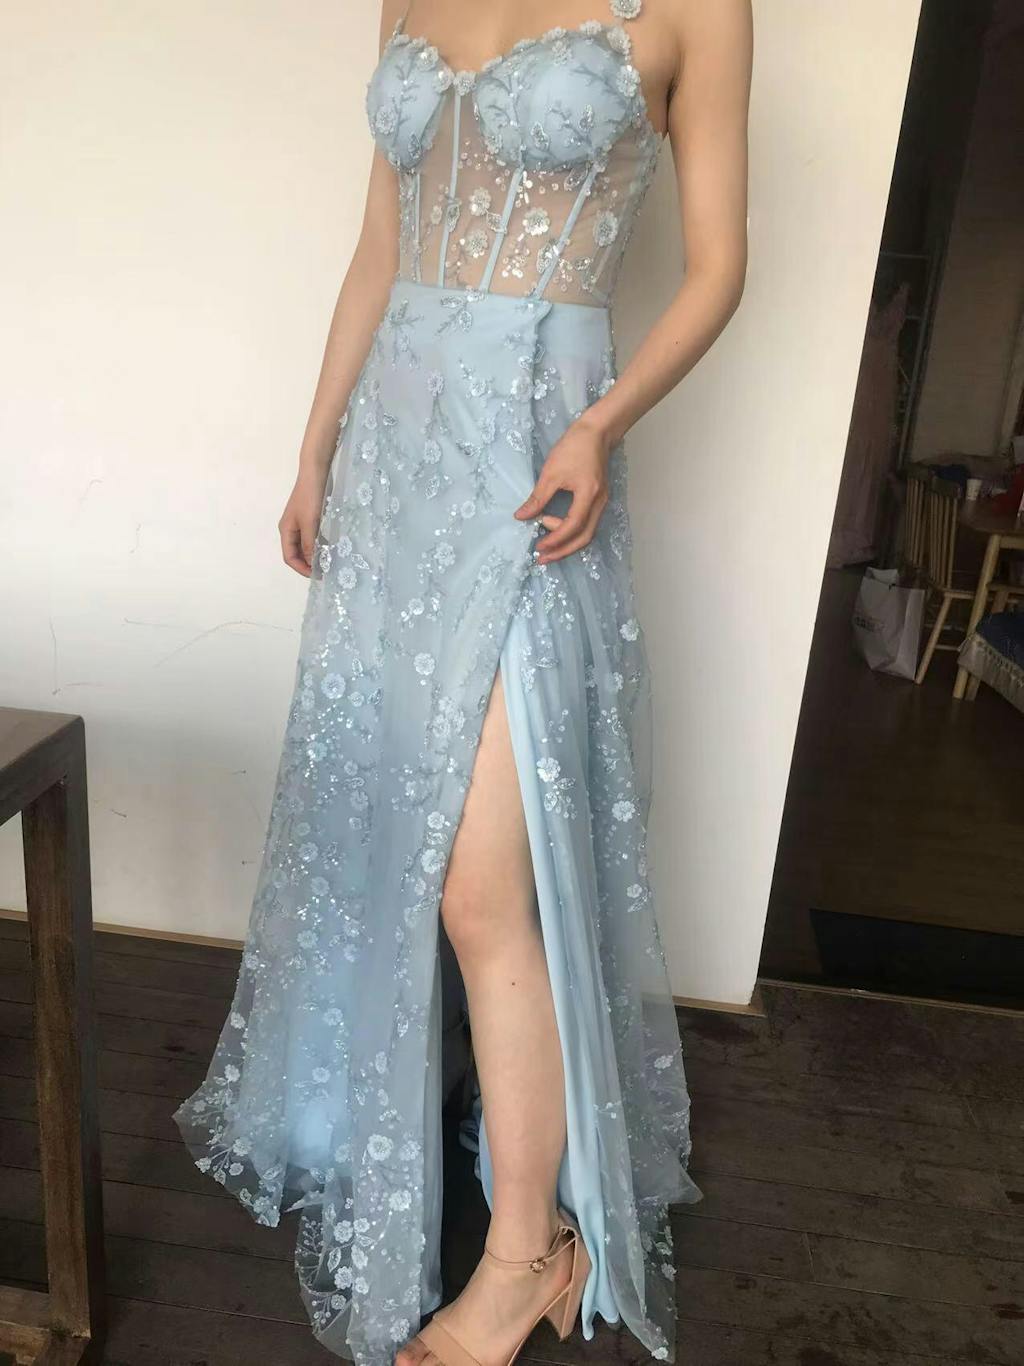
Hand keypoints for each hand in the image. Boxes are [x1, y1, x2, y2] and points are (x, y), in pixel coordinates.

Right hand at [278, 469, 327, 577]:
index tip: (318, 576)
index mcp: (286, 530)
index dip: (302, 569)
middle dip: (308, 564)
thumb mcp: (310, 522)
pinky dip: (320, 544)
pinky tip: (331, 548)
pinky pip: (313, 536)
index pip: (289, 557)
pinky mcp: (311, 517)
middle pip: (297, 553)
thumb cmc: (310, 496)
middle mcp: (291, 528)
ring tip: (329, 563)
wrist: (316, 471)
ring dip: (315, 555)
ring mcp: (301, 522)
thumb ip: (309, 543)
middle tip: (326, 571)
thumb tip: (311, 564)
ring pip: (306, 545)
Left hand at [514, 417, 610, 564]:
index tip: (538, 546)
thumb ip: (537, 498)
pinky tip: (556, 531)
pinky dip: (572, 532)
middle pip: (584, 538)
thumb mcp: (551, 472)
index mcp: (588, 496)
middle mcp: (599, 503)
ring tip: (547, 547)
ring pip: (587, 533)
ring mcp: (601, 502)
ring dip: (567, 543)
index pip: (572, 526)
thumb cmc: (573, 447)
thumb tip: (521, 517)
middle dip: (563, 551)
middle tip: (542, 558)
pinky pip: (587, 524)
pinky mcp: (598, 500)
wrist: (596, 432)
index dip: (555, 539)